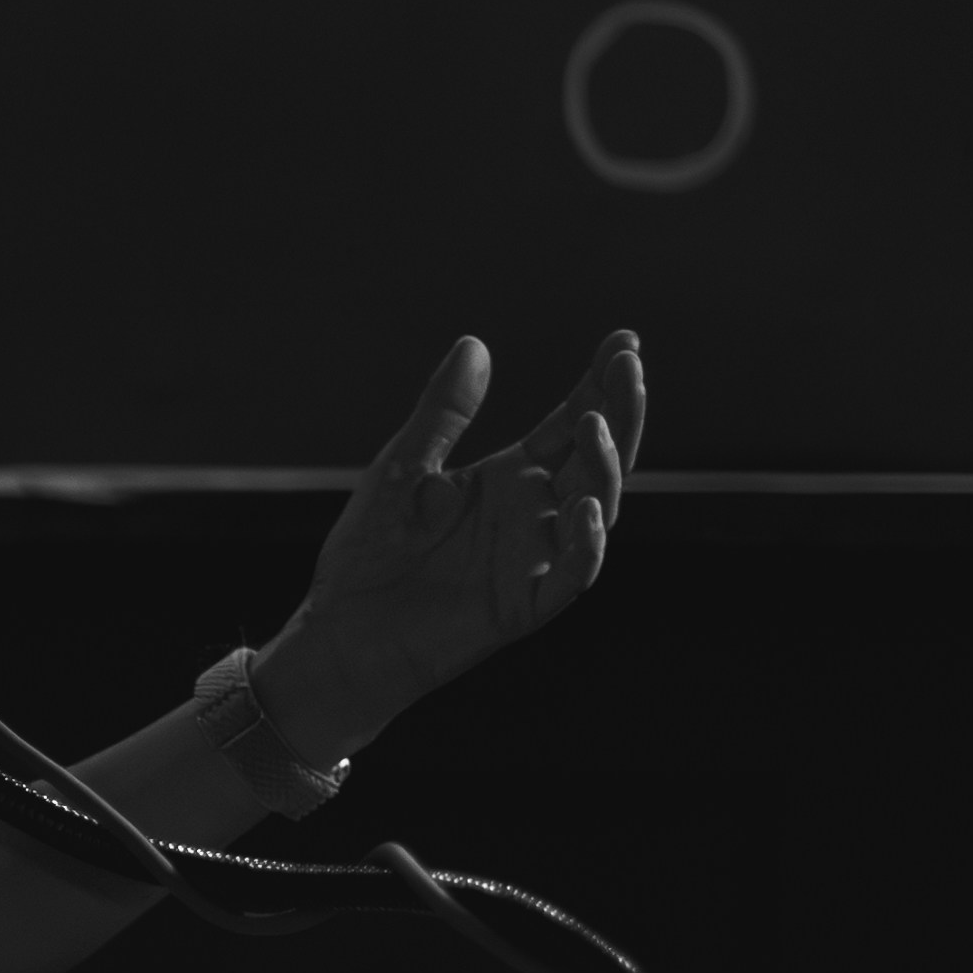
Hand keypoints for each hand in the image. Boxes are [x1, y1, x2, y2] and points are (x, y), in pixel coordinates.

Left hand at [258, 330, 641, 758]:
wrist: (341, 632)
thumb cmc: (372, 550)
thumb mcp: (403, 467)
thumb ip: (442, 412)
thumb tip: (475, 343)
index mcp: (509, 477)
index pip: (571, 424)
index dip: (600, 384)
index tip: (626, 341)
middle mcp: (533, 514)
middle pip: (597, 458)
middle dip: (620, 412)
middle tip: (630, 365)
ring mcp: (534, 559)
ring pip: (596, 510)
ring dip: (604, 467)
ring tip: (595, 424)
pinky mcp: (523, 606)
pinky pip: (570, 576)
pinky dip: (585, 546)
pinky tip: (585, 510)